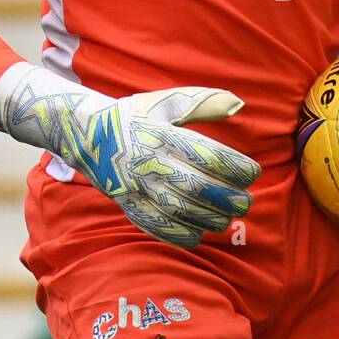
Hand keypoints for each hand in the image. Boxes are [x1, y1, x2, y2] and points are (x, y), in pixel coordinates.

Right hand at [0, 70, 260, 249]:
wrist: (86, 132)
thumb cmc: (137, 114)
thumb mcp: (168, 103)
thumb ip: (205, 103)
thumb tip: (240, 104)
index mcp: (162, 134)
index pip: (207, 155)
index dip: (235, 168)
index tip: (252, 173)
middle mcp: (149, 162)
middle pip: (197, 187)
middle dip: (227, 199)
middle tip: (246, 203)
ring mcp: (136, 186)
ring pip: (179, 211)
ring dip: (210, 219)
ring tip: (227, 219)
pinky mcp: (126, 203)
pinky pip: (156, 226)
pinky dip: (180, 235)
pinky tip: (199, 234)